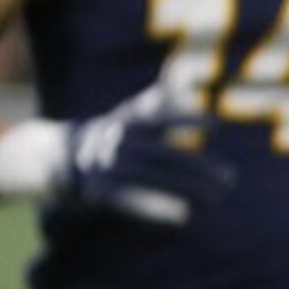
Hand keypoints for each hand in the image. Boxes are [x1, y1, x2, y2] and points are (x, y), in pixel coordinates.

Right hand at [0, 80, 234, 225]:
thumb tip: (181, 71)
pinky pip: (133, 203)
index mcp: (127, 122)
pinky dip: (158, 210)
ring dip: (187, 190)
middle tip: (231, 179)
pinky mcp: (99, 192)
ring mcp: (107, 168)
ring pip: (154, 180)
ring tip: (217, 199)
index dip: (186, 120)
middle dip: (200, 168)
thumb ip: (157, 97)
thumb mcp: (129, 113)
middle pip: (165, 156)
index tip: (215, 126)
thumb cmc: (110, 134)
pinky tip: (184, 217)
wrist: (58, 158)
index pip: (160, 118)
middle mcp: (118, 143)